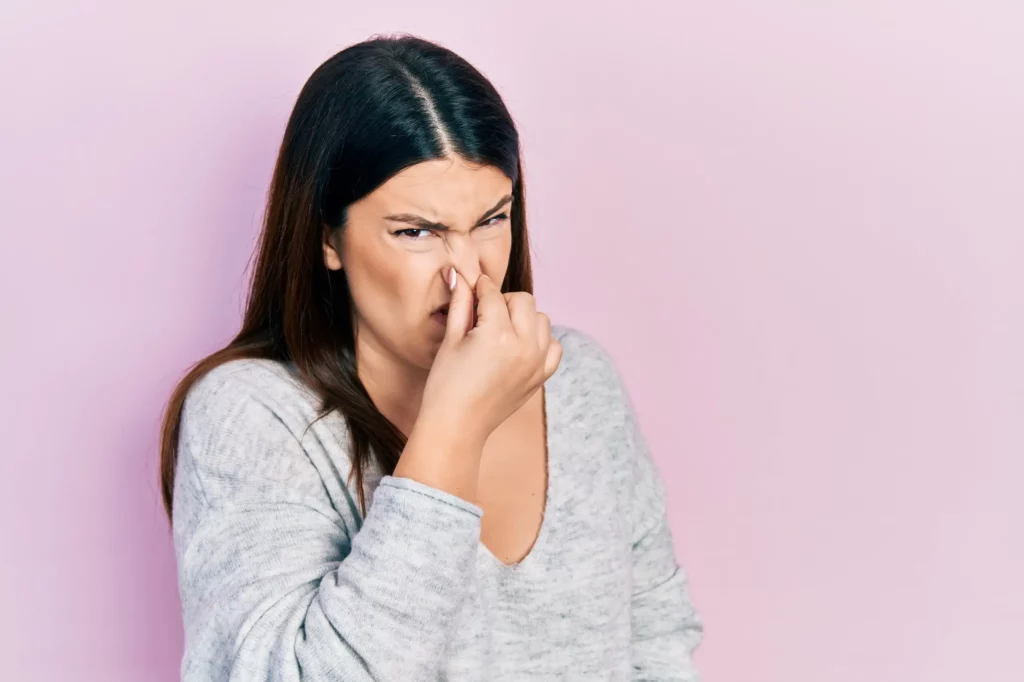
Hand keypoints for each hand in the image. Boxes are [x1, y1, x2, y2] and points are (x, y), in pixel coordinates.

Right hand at [419, 268, 562, 448]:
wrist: (457, 426)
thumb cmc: (445, 385)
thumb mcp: (450, 340)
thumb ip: (460, 303)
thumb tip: (458, 273)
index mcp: (498, 334)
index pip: (493, 294)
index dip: (478, 288)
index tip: (471, 288)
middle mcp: (524, 346)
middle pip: (524, 300)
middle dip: (503, 301)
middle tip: (483, 315)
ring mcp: (537, 362)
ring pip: (541, 319)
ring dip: (523, 318)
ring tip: (500, 332)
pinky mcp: (541, 376)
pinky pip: (553, 345)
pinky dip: (540, 340)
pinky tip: (518, 347)